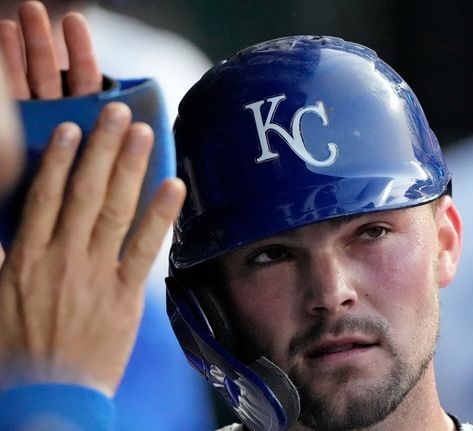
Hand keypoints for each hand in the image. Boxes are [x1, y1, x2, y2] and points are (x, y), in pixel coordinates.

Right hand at [0, 2, 186, 396]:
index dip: (59, 158)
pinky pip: (145, 248)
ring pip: (114, 211)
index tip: (72, 127)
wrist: (45, 397)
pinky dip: (159, 216)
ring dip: (131, 169)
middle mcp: (61, 258)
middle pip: (83, 191)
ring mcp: (95, 275)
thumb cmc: (13, 352)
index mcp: (24, 257)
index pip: (42, 195)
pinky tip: (174, 185)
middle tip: (118, 111)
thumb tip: (5, 222)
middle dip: (102, 148)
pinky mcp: (125, 296)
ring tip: (145, 133)